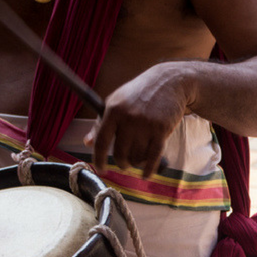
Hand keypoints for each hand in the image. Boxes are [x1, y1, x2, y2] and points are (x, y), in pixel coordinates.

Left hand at [86, 64, 194, 178]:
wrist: (169, 82)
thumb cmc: (139, 93)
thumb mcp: (116, 102)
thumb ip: (101, 123)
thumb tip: (87, 143)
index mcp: (113, 110)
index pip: (101, 141)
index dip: (99, 159)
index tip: (100, 169)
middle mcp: (128, 118)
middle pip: (120, 153)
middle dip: (122, 163)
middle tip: (125, 163)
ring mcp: (146, 124)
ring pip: (137, 157)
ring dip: (137, 162)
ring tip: (139, 156)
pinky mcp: (162, 130)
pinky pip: (153, 157)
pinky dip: (149, 169)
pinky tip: (146, 174)